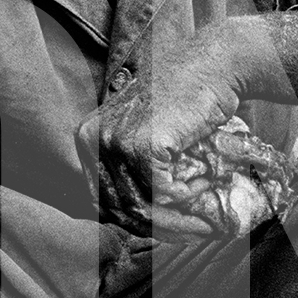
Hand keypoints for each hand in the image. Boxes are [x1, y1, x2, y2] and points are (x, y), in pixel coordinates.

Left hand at [77, 36, 248, 238]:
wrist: (211, 66)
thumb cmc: (183, 99)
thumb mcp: (140, 129)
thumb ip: (128, 165)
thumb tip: (133, 218)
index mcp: (86, 138)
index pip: (102, 199)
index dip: (136, 221)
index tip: (167, 231)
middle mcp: (93, 140)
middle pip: (120, 207)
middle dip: (159, 228)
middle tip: (195, 231)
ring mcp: (116, 143)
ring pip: (143, 205)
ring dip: (179, 216)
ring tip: (206, 213)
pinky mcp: (144, 146)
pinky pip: (165, 193)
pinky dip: (190, 193)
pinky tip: (207, 178)